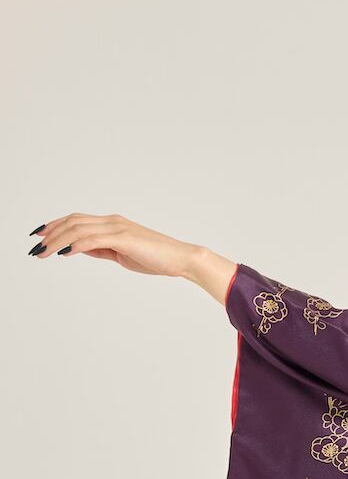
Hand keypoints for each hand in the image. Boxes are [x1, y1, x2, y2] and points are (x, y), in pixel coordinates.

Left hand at [27, 213, 234, 301]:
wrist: (181, 258)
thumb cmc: (157, 258)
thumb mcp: (122, 254)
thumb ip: (101, 249)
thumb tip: (79, 249)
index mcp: (112, 224)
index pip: (76, 220)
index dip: (55, 225)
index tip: (39, 235)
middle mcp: (112, 221)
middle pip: (73, 221)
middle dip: (51, 233)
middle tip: (34, 247)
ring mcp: (118, 228)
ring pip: (79, 229)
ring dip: (58, 241)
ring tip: (43, 253)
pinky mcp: (124, 238)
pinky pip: (93, 239)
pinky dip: (76, 245)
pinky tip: (64, 253)